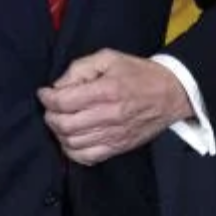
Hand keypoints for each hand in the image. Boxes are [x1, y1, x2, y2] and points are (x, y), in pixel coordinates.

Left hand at [37, 49, 192, 166]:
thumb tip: (59, 86)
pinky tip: (71, 138)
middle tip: (50, 107)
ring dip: (58, 133)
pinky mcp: (119, 147)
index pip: (65, 101)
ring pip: (72, 144)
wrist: (171, 93)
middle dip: (50, 116)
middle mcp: (110, 115)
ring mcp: (114, 135)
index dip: (47, 98)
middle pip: (65, 125)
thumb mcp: (109, 58)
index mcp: (107, 90)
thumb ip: (80, 68)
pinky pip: (87, 157)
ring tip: (60, 120)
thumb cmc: (139, 73)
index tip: (44, 93)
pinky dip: (72, 151)